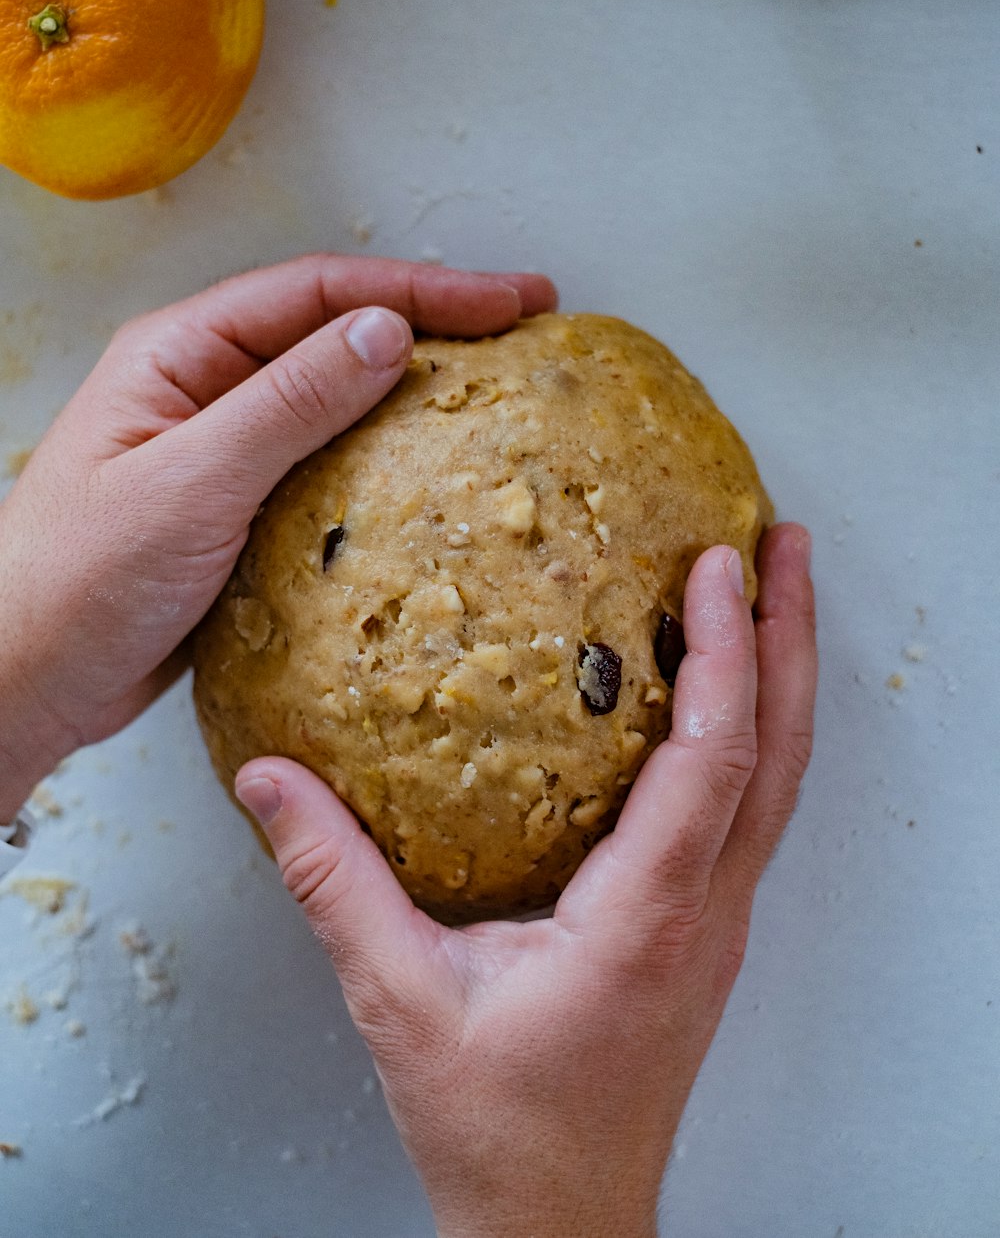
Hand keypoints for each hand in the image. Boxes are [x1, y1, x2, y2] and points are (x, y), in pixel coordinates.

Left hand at [0, 255, 556, 820]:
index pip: (322, 294)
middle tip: (526, 332)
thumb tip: (386, 332)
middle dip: (434, 326)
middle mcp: (205, 388)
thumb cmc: (74, 580)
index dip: (425, 290)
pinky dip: (387, 463)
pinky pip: (328, 468)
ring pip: (338, 402)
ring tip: (498, 394)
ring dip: (416, 393)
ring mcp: (224, 450)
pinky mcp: (240, 511)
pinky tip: (434, 479)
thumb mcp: (191, 480)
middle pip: (337, 334)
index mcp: (182, 354)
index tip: (511, 300)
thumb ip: (290, 404)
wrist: (21, 683)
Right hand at [236, 525, 816, 1237]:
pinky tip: (722, 700)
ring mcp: (715, 924)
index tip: (719, 568)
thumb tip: (271, 782)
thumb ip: (335, 883)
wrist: (558, 1226)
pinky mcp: (700, 931)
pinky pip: (748, 809)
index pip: (712, 762)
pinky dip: (752, 732)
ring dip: (782, 679)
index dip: (725, 657)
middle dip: (790, 638)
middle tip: (787, 543)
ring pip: (775, 780)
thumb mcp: (399, 1000)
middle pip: (778, 753)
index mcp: (647, 919)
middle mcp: (703, 912)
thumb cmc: (497, 1130)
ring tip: (774, 593)